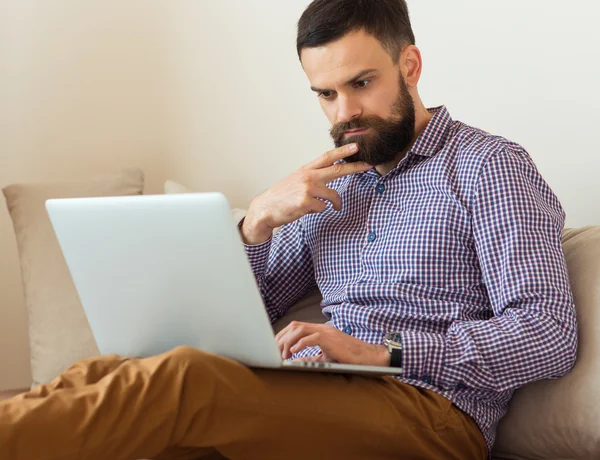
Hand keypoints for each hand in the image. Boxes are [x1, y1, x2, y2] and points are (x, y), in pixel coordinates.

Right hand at [241, 144, 372, 244]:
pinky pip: (322, 208)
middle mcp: (308, 177)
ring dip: (334, 204)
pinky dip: (317, 211)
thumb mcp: (296, 181)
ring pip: (333, 195)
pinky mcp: (306, 202)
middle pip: (337, 170)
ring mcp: (307, 189)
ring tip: (333, 207)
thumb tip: (330, 181)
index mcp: (306, 170)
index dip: (342, 151)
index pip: (327, 157)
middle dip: (354, 167)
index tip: (356, 146)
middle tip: (368, 164)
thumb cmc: (282, 197)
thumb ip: (313, 178)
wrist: (265, 209)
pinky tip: (306, 210)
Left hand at [275, 321, 389, 366]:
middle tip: (275, 352)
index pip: (296, 326)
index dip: (283, 335)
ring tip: (283, 354)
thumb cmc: (349, 358)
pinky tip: (293, 353)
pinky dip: (300, 344)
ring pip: (300, 329)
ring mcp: (326, 332)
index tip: (275, 347)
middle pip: (294, 325)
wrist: (368, 357)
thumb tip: (293, 360)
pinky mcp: (331, 340)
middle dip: (281, 338)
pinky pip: (312, 338)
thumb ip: (310, 357)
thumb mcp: (326, 357)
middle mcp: (321, 328)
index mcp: (319, 330)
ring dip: (288, 342)